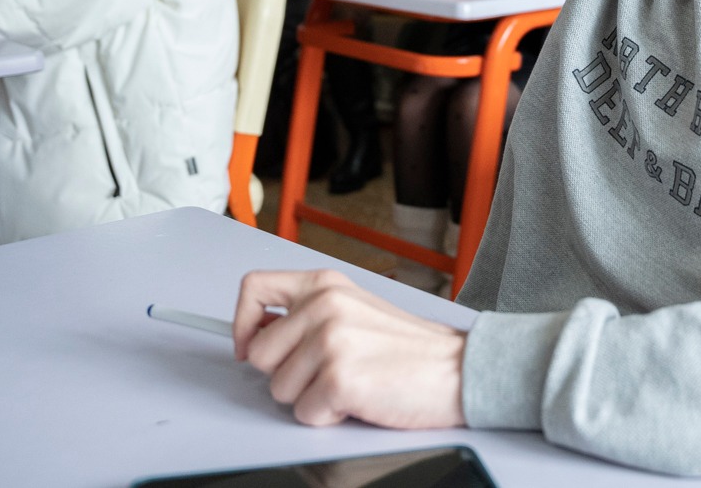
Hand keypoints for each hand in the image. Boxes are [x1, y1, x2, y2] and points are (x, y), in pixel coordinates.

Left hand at [233, 269, 464, 428]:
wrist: (459, 369)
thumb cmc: (410, 348)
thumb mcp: (355, 308)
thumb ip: (308, 312)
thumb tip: (258, 333)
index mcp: (325, 284)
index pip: (253, 288)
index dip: (241, 324)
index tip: (248, 346)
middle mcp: (324, 306)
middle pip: (259, 354)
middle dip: (286, 374)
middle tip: (326, 372)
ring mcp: (331, 342)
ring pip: (279, 389)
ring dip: (310, 397)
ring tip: (349, 383)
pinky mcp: (339, 379)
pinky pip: (305, 413)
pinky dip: (329, 416)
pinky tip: (359, 399)